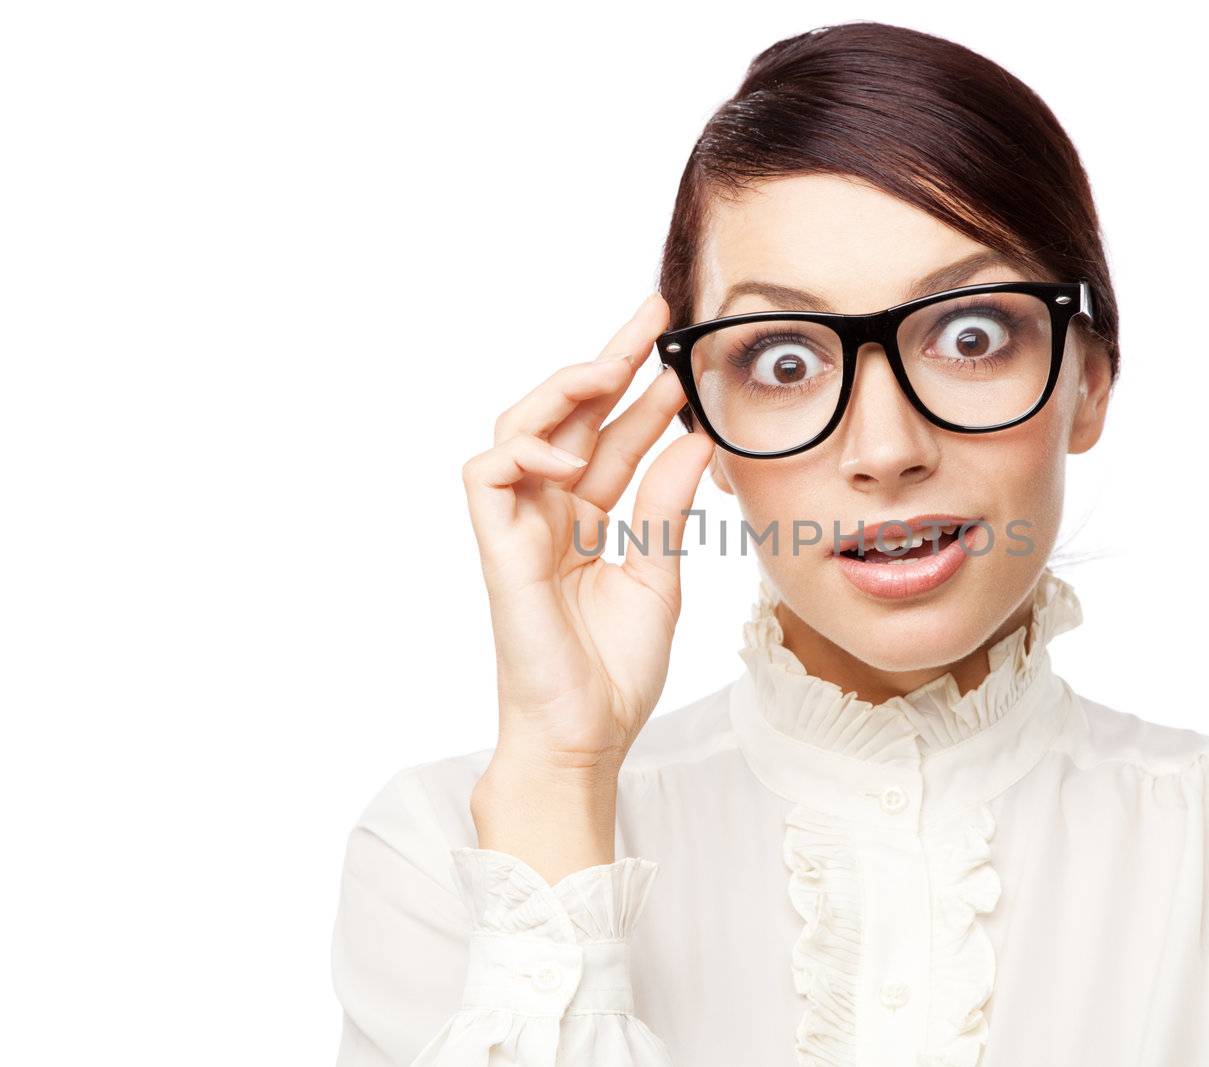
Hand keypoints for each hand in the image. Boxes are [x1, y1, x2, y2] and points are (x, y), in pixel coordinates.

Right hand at [460, 292, 713, 875]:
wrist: (586, 735)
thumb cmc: (615, 669)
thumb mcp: (659, 576)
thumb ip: (667, 507)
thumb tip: (697, 441)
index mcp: (587, 521)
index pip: (611, 437)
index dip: (641, 392)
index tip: (681, 351)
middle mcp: (549, 514)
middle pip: (567, 417)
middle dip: (607, 361)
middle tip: (652, 316)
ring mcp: (518, 528)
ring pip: (518, 429)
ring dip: (562, 391)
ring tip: (610, 369)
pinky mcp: (496, 549)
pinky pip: (486, 475)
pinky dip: (525, 453)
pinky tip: (573, 459)